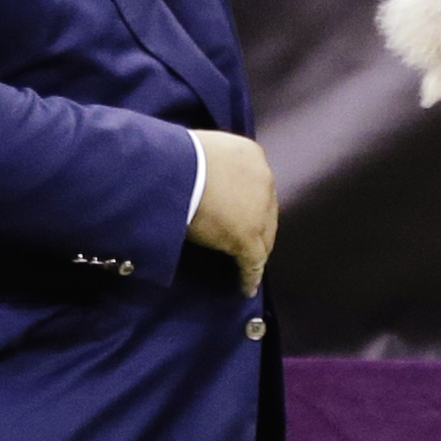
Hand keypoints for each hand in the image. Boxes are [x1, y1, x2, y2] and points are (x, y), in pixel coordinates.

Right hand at [186, 131, 276, 296]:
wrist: (174, 170)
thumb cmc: (174, 157)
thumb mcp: (198, 153)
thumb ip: (208, 167)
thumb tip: (197, 178)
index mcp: (251, 156)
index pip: (255, 185)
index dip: (249, 203)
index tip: (242, 213)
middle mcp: (263, 180)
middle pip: (266, 211)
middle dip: (258, 228)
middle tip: (246, 242)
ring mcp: (259, 210)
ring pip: (264, 238)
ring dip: (256, 252)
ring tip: (246, 267)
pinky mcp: (247, 237)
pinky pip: (253, 262)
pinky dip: (249, 276)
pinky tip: (245, 288)